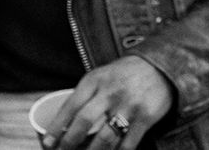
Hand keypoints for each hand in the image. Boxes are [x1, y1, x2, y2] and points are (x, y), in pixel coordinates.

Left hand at [43, 56, 173, 149]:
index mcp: (94, 80)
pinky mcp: (146, 118)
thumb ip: (85, 96)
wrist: (160, 66)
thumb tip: (65, 124)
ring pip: (105, 137)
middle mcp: (110, 92)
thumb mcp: (100, 76)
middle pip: (84, 121)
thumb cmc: (123, 75)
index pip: (70, 106)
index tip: (48, 143)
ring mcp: (128, 105)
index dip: (57, 127)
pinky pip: (128, 143)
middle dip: (70, 142)